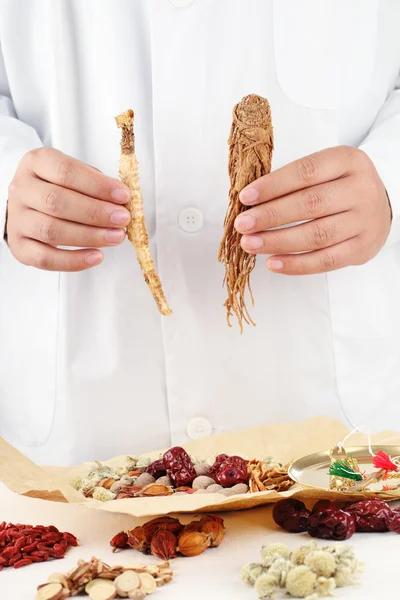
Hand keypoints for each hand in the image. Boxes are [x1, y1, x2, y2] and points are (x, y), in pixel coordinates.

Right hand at [6, 148, 130, 271]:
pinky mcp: (19, 246)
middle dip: (95, 212)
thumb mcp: (76, 176)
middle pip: (56, 202)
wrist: (29, 206)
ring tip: (115, 237)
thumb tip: (121, 201)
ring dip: (89, 236)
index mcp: (35, 163)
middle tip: (122, 218)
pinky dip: (73, 260)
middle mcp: (22, 190)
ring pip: (51, 231)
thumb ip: (97, 184)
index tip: (123, 195)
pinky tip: (96, 256)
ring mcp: (17, 219)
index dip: (97, 185)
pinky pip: (45, 258)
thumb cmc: (58, 189)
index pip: (65, 171)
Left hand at [235, 146, 391, 274]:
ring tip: (251, 244)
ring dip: (278, 242)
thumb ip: (293, 181)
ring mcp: (364, 221)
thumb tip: (251, 202)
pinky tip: (273, 263)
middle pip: (310, 204)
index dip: (273, 185)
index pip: (306, 172)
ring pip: (316, 235)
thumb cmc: (340, 186)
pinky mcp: (361, 248)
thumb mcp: (325, 170)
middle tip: (243, 225)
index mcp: (347, 161)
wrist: (380, 205)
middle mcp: (360, 189)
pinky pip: (326, 260)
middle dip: (271, 216)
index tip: (246, 197)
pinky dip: (296, 264)